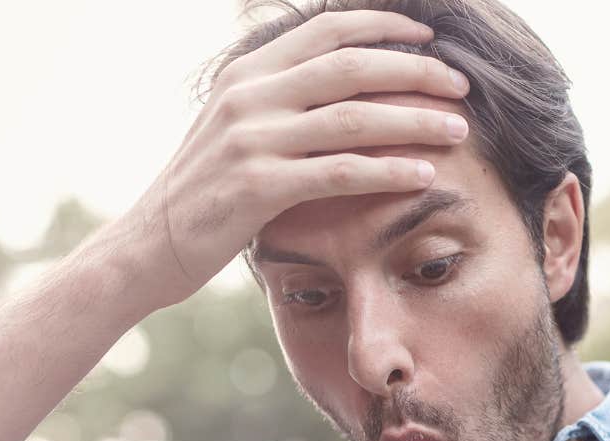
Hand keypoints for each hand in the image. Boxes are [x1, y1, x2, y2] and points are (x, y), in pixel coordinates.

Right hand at [113, 9, 470, 312]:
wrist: (148, 244)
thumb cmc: (203, 191)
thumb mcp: (233, 126)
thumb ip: (278, 99)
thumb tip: (340, 82)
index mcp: (247, 72)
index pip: (327, 30)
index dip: (385, 27)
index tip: (432, 38)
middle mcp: (249, 95)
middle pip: (351, 65)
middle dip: (415, 70)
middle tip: (461, 86)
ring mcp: (252, 139)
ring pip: (355, 117)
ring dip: (415, 120)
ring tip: (458, 129)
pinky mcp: (259, 186)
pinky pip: (341, 172)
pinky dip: (390, 170)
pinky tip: (425, 175)